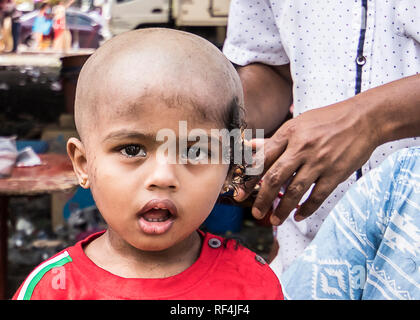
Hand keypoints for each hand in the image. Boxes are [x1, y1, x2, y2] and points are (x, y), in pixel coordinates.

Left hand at [235, 97, 378, 224]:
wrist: (364, 118)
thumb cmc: (327, 120)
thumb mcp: (298, 124)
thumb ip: (274, 139)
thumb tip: (250, 146)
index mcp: (289, 133)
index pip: (263, 159)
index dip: (250, 179)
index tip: (241, 193)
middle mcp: (302, 148)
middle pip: (275, 178)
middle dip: (262, 198)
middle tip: (256, 212)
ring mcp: (320, 161)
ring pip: (295, 190)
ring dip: (283, 209)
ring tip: (274, 220)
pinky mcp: (336, 173)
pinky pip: (318, 196)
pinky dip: (307, 208)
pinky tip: (298, 216)